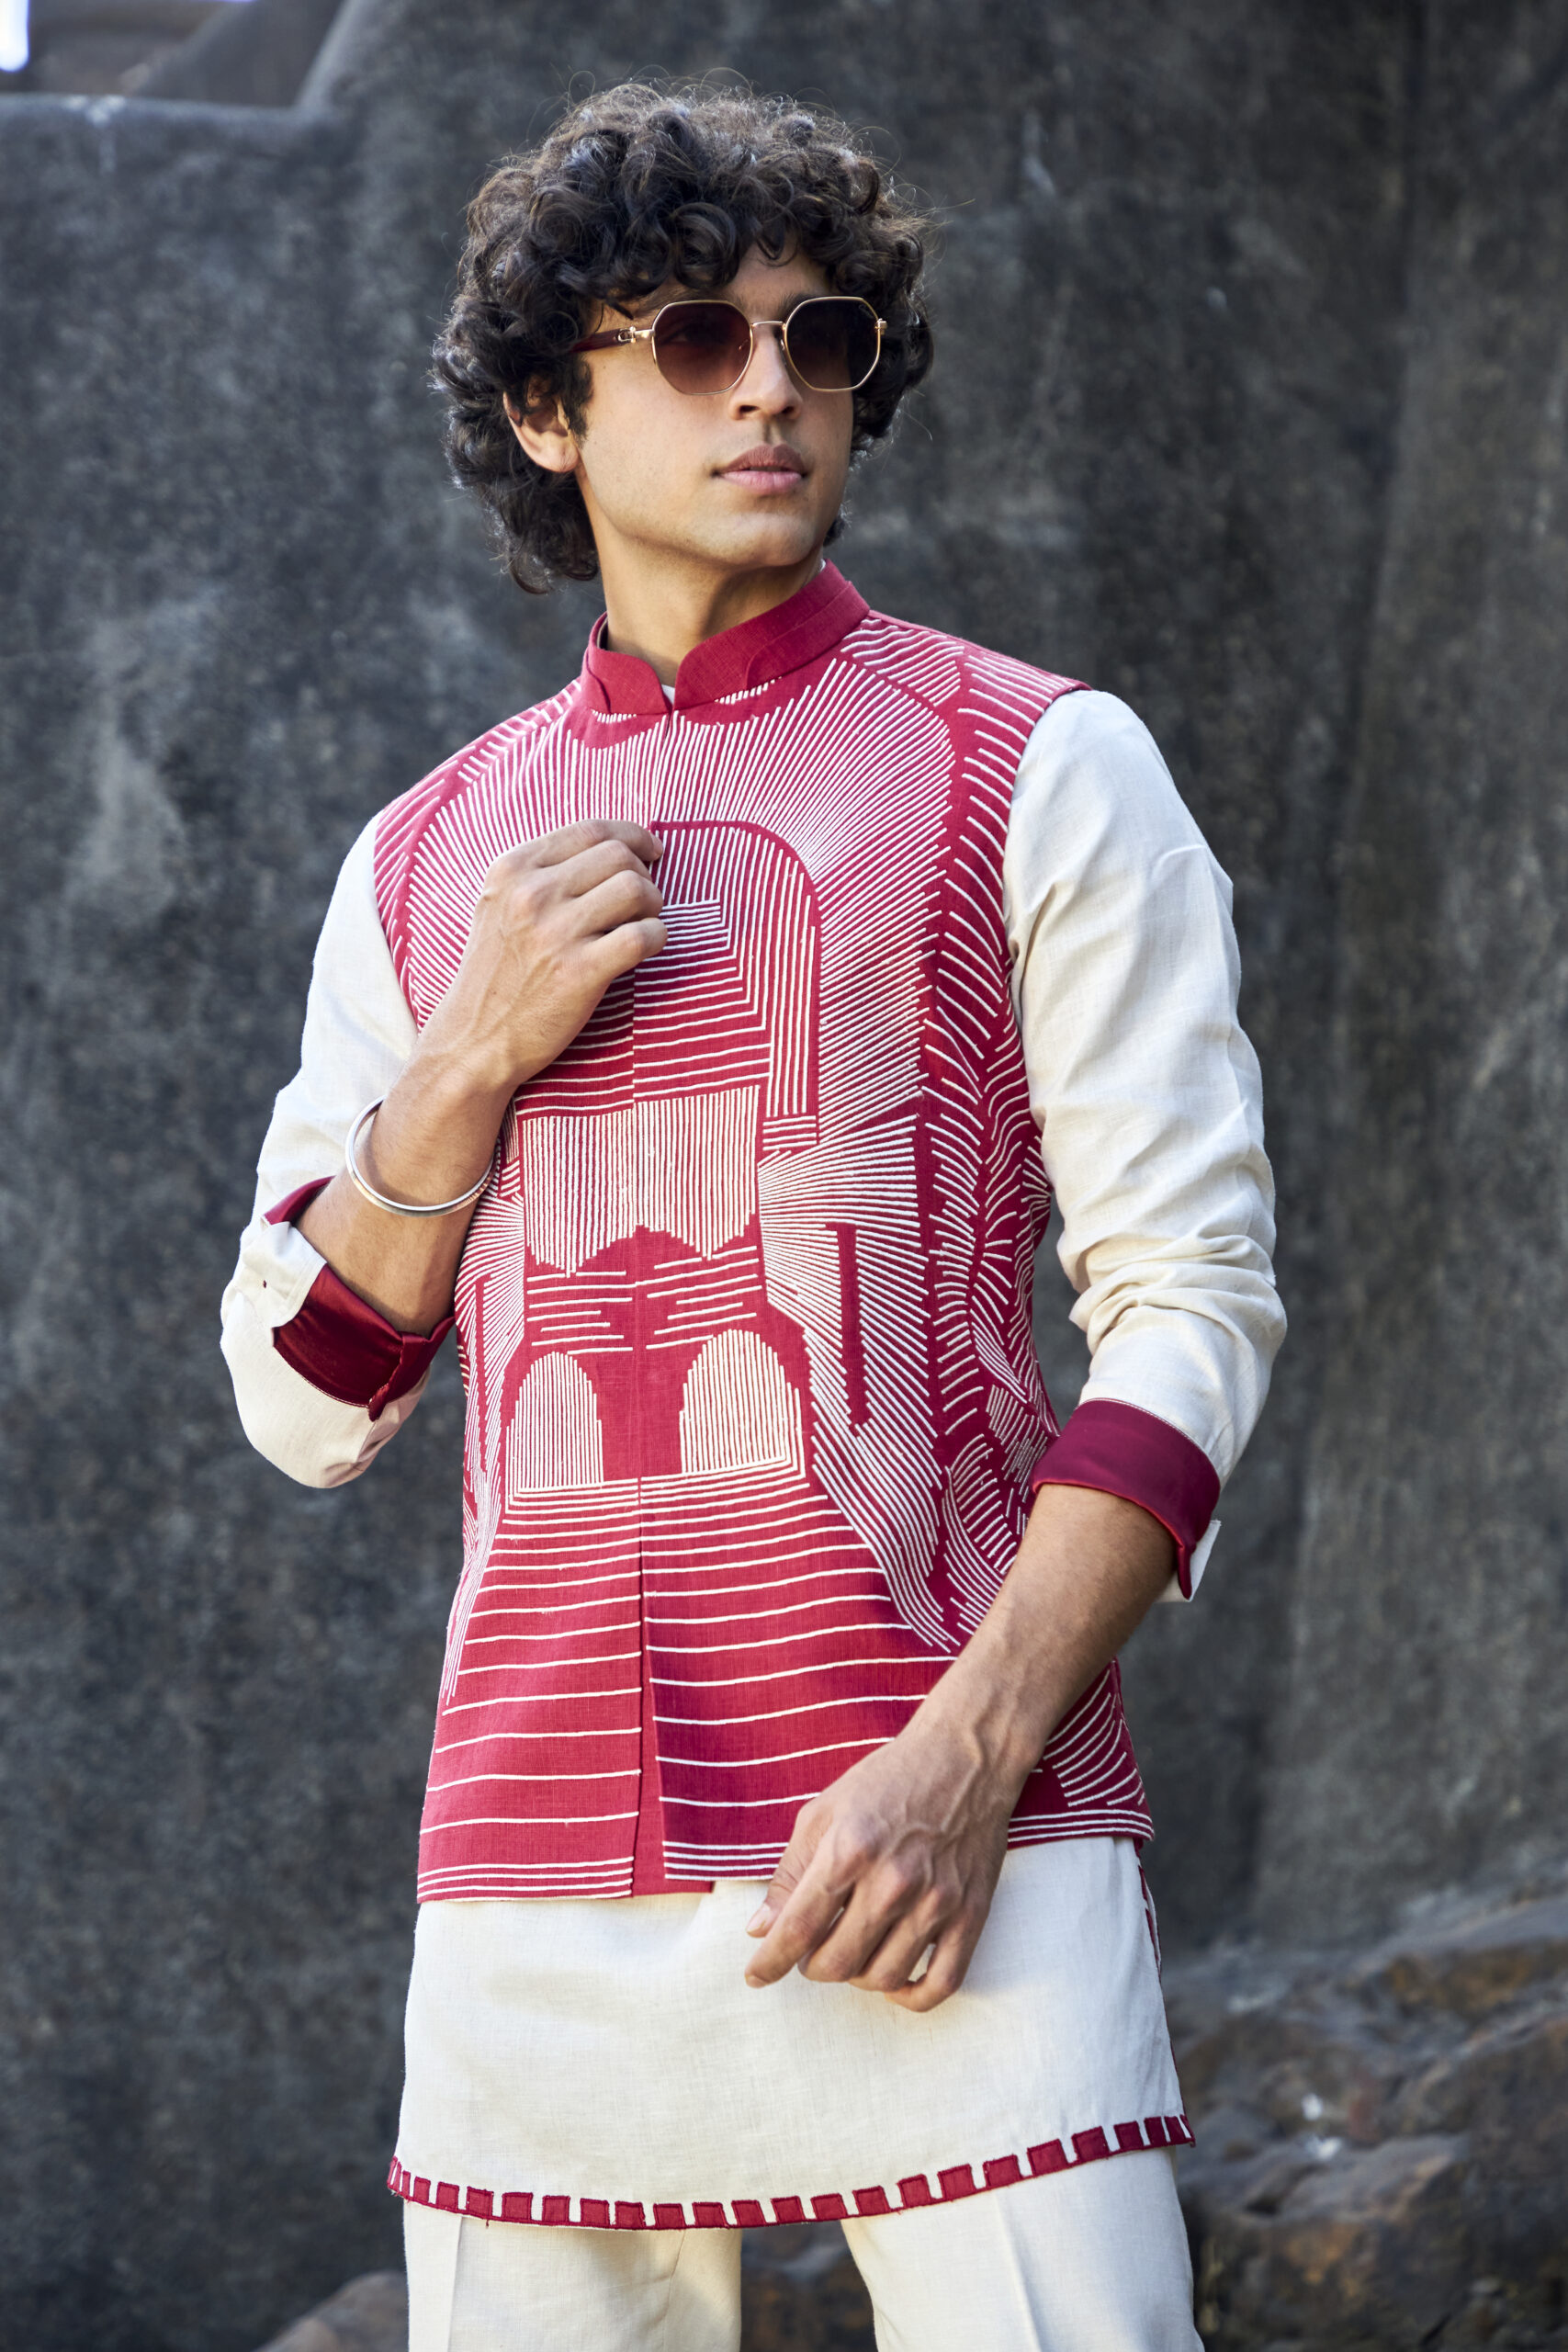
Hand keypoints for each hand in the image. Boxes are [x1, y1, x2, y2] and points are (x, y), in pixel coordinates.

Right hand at [416, 818, 665, 1096]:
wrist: (475, 1040)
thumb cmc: (496, 975)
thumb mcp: (499, 907)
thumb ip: (542, 874)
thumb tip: (614, 848)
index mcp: (512, 870)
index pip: (590, 830)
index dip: (632, 837)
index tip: (649, 853)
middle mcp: (531, 894)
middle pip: (619, 857)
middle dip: (643, 875)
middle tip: (642, 903)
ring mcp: (555, 933)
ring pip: (636, 889)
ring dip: (653, 906)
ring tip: (641, 925)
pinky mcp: (579, 972)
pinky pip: (643, 935)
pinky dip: (657, 938)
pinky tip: (646, 949)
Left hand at [741, 1700, 1026, 2013]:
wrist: (967, 1755)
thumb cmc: (889, 1779)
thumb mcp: (825, 1811)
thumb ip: (790, 1872)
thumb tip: (761, 1928)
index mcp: (849, 1849)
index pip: (799, 1928)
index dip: (770, 1962)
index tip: (755, 1977)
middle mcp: (893, 1880)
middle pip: (837, 1962)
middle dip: (812, 1966)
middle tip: (812, 1949)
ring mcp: (936, 1900)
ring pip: (882, 1977)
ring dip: (856, 1976)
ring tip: (852, 1951)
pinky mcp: (971, 1913)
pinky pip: (940, 1983)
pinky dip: (911, 1996)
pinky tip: (893, 1979)